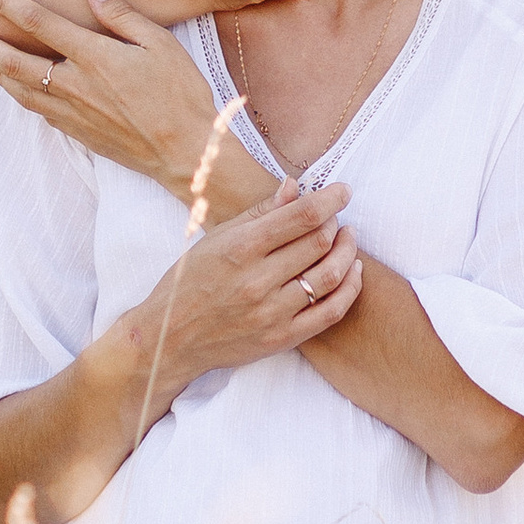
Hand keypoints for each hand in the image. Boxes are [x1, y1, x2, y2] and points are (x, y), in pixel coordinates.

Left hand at [0, 0, 220, 194]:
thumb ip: (122, 14)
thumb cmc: (181, 94)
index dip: (10, 6)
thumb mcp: (161, 43)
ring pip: (19, 89)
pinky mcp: (77, 132)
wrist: (186, 153)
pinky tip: (12, 86)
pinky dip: (16, 93)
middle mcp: (75, 86)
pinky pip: (36, 109)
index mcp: (95, 58)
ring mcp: (72, 113)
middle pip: (15, 61)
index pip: (40, 25)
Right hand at [135, 179, 361, 378]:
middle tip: (336, 215)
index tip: (344, 190)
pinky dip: (350, 288)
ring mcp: (271, 312)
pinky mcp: (281, 338)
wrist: (171, 337)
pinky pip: (331, 312)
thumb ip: (259, 212)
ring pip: (331, 275)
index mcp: (240, 248)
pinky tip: (352, 271)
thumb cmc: (192, 281)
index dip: (330, 198)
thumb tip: (294, 185)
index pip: (301, 216)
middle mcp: (257, 280)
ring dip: (348, 251)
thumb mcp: (218, 238)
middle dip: (336, 222)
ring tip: (348, 238)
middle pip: (319, 242)